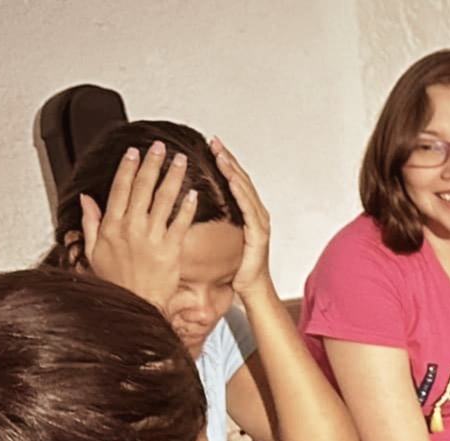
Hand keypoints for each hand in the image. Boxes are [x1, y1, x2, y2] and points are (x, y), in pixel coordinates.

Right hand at [81, 141, 195, 310]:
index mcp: (112, 226)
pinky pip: (180, 223)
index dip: (128, 167)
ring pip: (163, 200)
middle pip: (142, 187)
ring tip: (180, 161)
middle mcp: (131, 228)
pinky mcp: (170, 250)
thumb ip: (90, 222)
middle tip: (161, 147)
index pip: (120, 188)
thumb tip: (86, 199)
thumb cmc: (116, 283)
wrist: (135, 305)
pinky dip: (186, 207)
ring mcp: (152, 238)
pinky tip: (192, 192)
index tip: (135, 152)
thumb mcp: (93, 251)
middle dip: (153, 164)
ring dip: (173, 177)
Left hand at [208, 136, 271, 295]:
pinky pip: (249, 209)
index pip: (234, 181)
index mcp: (245, 214)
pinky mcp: (259, 234)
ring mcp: (259, 223)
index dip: (223, 162)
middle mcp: (255, 214)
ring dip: (233, 170)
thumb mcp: (219, 239)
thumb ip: (213, 221)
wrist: (253, 290)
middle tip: (214, 142)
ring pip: (245, 189)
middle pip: (241, 180)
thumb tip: (189, 207)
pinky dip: (240, 192)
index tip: (210, 146)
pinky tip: (231, 179)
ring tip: (221, 154)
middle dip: (227, 159)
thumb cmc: (237, 269)